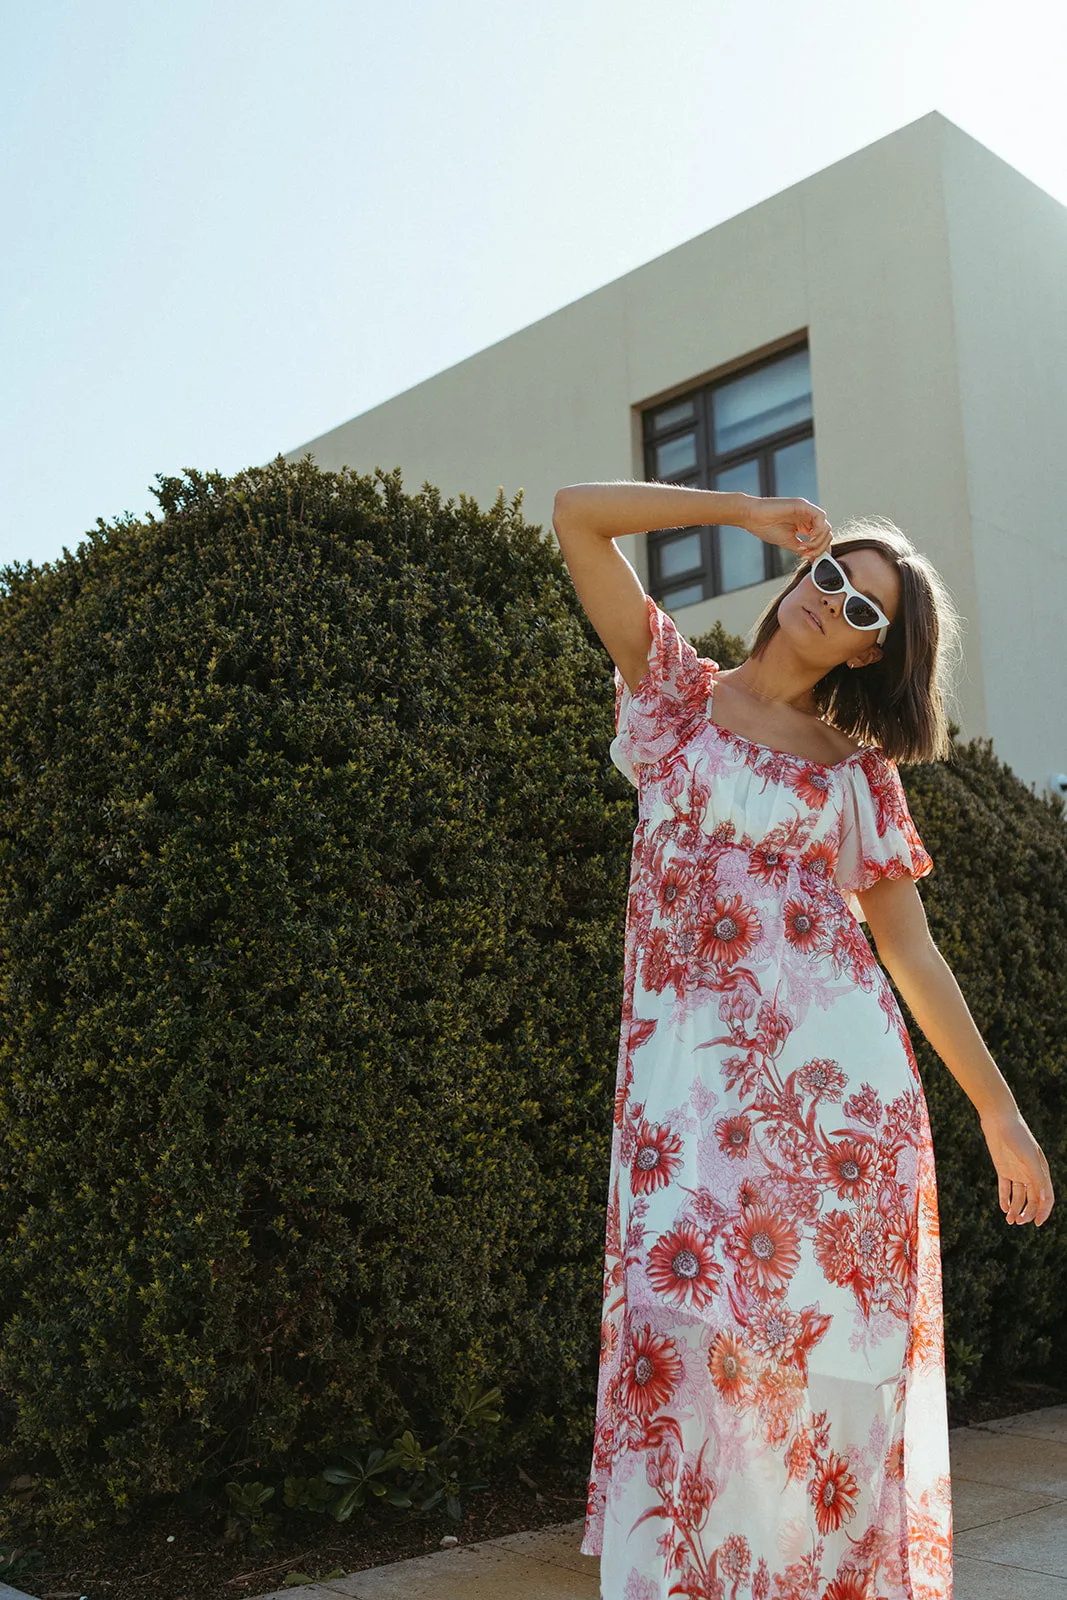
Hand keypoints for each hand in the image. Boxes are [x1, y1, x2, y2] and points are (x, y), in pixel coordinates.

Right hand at [743, 496, 833, 563]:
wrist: (752, 517)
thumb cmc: (766, 528)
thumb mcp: (788, 542)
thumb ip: (803, 549)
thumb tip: (815, 558)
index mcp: (804, 525)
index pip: (821, 537)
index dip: (821, 550)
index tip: (814, 561)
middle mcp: (807, 517)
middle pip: (826, 533)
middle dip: (820, 548)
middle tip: (807, 555)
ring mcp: (806, 510)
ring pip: (826, 527)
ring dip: (818, 541)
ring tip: (804, 548)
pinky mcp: (803, 505)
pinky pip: (820, 517)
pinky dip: (818, 530)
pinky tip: (808, 538)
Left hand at [980, 1107, 1054, 1225]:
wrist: (999, 1119)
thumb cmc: (1017, 1136)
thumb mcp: (1029, 1158)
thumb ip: (1037, 1178)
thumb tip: (1044, 1201)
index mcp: (1041, 1171)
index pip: (1046, 1197)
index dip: (1043, 1212)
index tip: (1036, 1224)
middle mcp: (1030, 1173)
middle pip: (1032, 1199)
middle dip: (1027, 1213)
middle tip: (1018, 1222)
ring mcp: (1017, 1171)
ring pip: (1019, 1196)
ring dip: (1015, 1209)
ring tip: (1009, 1220)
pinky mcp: (1003, 1168)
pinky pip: (1005, 1188)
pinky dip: (1005, 1199)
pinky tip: (1003, 1208)